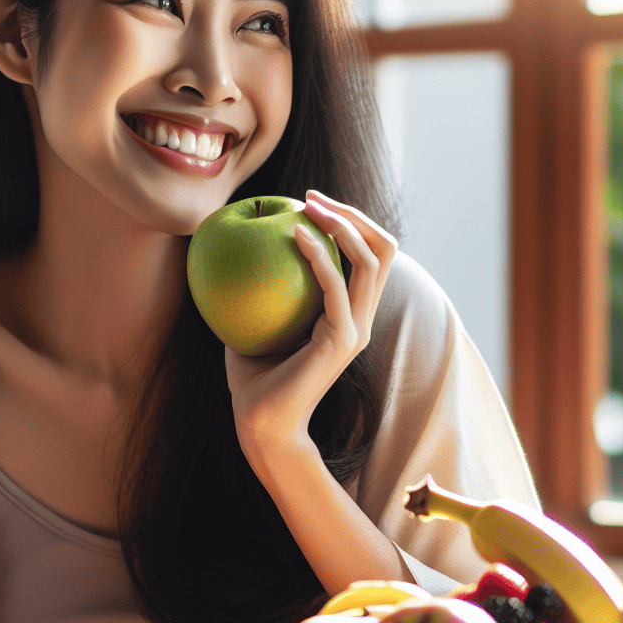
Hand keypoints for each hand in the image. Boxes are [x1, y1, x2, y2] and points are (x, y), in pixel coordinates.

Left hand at [225, 188, 397, 451]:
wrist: (260, 425)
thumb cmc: (252, 379)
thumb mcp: (256, 322)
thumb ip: (261, 288)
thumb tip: (239, 247)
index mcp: (349, 314)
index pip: (368, 255)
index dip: (348, 222)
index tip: (308, 203)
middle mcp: (360, 318)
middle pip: (382, 249)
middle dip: (353, 214)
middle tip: (311, 197)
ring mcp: (355, 329)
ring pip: (372, 261)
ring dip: (343, 225)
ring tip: (307, 206)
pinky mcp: (341, 340)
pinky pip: (336, 287)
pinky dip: (319, 255)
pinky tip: (292, 234)